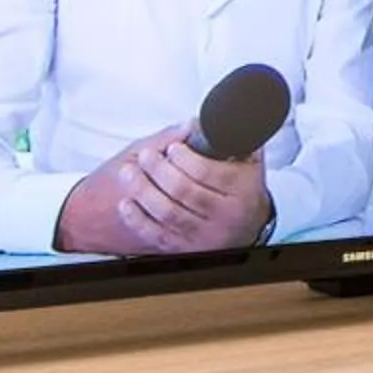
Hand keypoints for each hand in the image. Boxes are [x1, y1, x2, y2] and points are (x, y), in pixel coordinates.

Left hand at [55, 127, 270, 254]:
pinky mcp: (187, 249)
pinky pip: (158, 235)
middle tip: (146, 156)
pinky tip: (127, 203)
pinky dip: (138, 219)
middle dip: (159, 170)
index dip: (185, 158)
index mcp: (243, 190)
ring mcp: (206, 235)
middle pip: (184, 191)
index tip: (172, 147)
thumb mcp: (243, 161)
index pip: (208, 172)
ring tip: (129, 173)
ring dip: (143, 190)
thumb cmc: (239, 189)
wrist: (245, 227)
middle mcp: (227, 216)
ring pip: (168, 212)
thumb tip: (193, 123)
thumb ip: (225, 139)